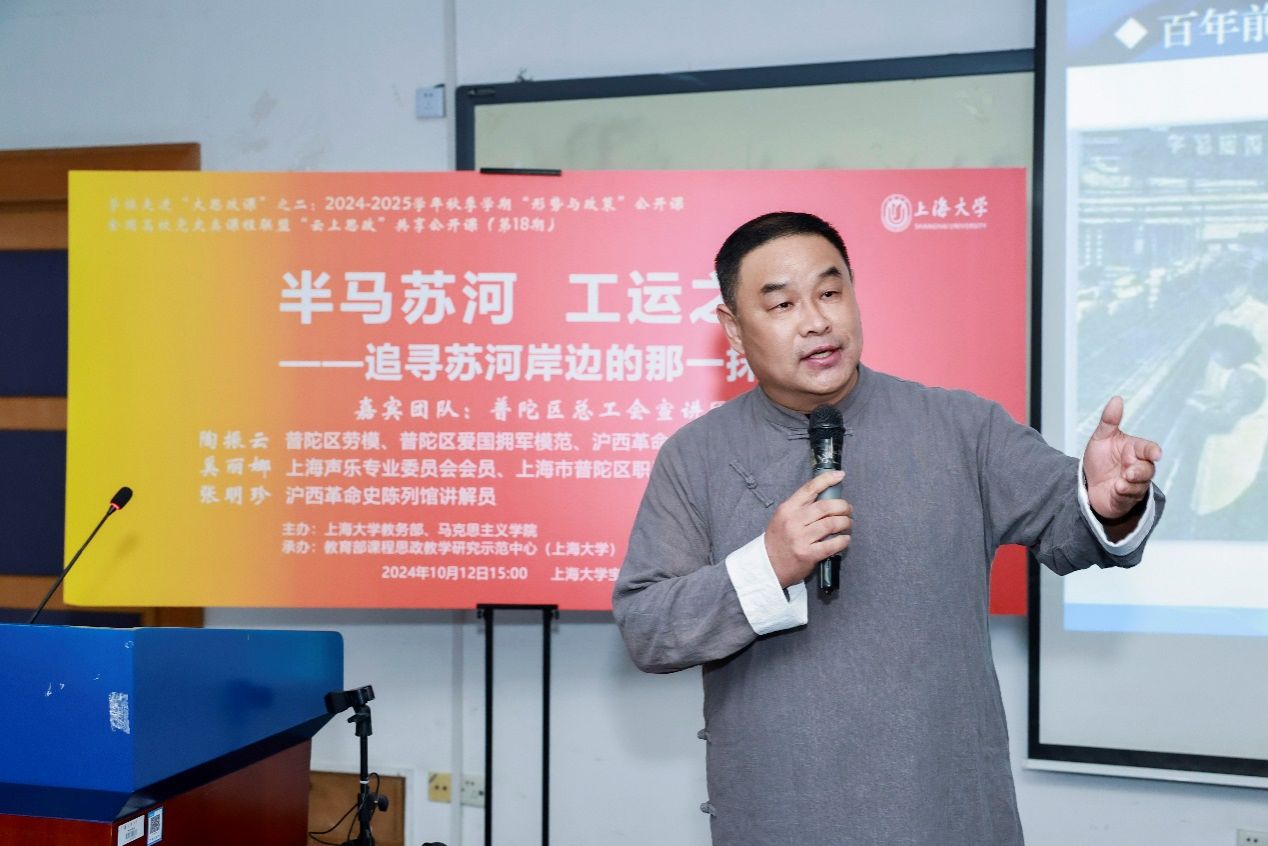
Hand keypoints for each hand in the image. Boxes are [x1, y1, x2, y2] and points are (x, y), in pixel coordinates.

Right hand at [764, 470, 852, 588]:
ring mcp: (801, 538)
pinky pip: (832, 544)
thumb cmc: (778, 539)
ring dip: (845, 522)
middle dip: (843, 506)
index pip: (809, 489)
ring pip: (831, 524)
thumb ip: (800, 507)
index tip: (840, 475)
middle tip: (848, 509)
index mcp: (787, 509)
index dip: (827, 479)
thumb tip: (826, 496)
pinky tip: (845, 539)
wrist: (767, 565)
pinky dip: (843, 540)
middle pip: (825, 507)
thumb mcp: (782, 517)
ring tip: (847, 524)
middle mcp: (793, 521)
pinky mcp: (808, 554)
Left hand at [1083, 396, 1161, 524]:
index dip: (1152, 451)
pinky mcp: (1127, 498)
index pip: (1149, 449)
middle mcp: (1138, 467)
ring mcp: (1134, 484)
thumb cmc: (1101, 460)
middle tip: (1129, 472)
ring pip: (1141, 485)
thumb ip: (1109, 420)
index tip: (1155, 453)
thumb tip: (1116, 399)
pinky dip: (1124, 494)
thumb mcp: (1101, 438)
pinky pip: (1130, 497)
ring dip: (1131, 484)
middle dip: (1140, 471)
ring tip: (1120, 483)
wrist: (1089, 484)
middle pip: (1148, 469)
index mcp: (1135, 451)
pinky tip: (1117, 490)